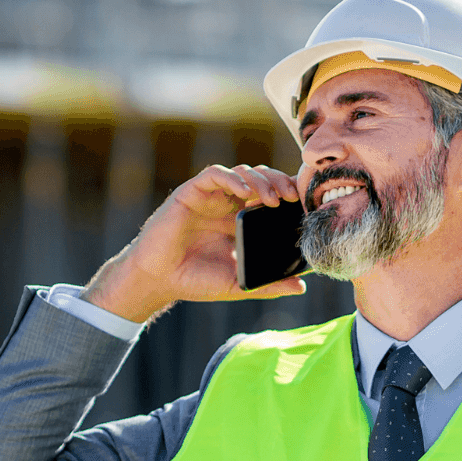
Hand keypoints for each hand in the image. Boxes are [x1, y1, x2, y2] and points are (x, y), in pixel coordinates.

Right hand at [83, 164, 305, 323]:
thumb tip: (301, 287)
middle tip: (291, 197)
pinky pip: (215, 174)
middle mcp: (227, 205)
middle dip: (278, 182)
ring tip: (272, 198)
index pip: (269, 196)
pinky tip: (244, 190)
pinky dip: (232, 177)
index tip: (302, 204)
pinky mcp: (191, 193)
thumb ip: (269, 284)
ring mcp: (210, 197)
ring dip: (260, 179)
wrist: (158, 281)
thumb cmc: (195, 281)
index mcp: (240, 222)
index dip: (287, 194)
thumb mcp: (239, 283)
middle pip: (260, 179)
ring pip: (241, 172)